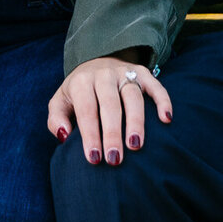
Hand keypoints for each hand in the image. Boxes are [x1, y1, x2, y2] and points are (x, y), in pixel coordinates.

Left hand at [48, 53, 172, 164]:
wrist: (94, 62)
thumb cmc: (78, 93)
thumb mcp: (60, 102)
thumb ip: (56, 119)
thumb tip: (64, 135)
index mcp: (82, 82)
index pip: (87, 110)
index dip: (90, 134)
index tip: (94, 159)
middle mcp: (104, 74)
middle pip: (110, 104)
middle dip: (112, 133)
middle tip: (115, 158)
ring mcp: (124, 72)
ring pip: (133, 96)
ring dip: (136, 121)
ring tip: (136, 146)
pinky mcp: (142, 72)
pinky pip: (155, 85)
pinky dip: (163, 101)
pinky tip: (166, 119)